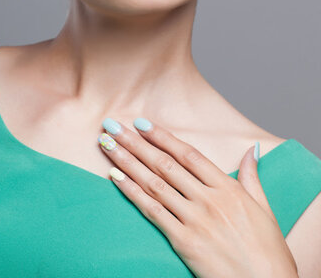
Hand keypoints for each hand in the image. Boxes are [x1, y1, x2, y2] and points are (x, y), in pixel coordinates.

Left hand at [98, 119, 298, 277]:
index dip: (162, 137)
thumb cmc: (268, 252)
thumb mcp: (264, 208)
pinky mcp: (183, 242)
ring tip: (107, 145)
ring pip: (154, 183)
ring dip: (127, 162)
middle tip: (113, 126)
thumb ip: (251, 176)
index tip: (141, 124)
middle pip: (164, 164)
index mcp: (228, 188)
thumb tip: (251, 149)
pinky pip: (152, 212)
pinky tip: (115, 177)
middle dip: (135, 143)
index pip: (187, 154)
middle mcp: (208, 199)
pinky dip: (132, 192)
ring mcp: (194, 220)